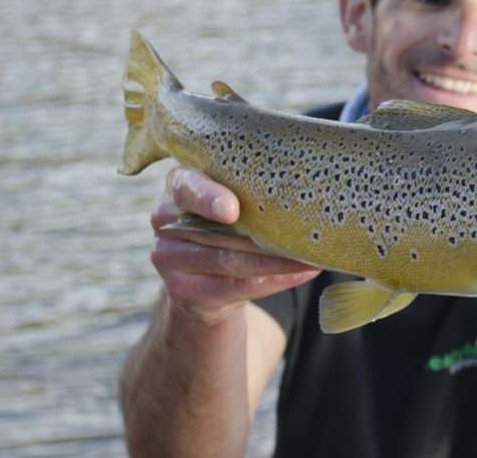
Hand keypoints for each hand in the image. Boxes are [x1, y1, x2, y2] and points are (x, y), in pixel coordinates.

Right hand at [150, 167, 320, 323]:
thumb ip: (248, 189)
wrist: (199, 273)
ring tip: (311, 256)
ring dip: (276, 261)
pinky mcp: (183, 291)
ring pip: (230, 261)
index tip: (232, 209)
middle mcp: (165, 220)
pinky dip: (276, 279)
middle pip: (216, 231)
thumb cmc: (225, 220)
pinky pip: (237, 286)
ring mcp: (169, 259)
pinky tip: (304, 272)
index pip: (187, 187)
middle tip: (301, 233)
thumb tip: (308, 188)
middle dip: (262, 234)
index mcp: (178, 185)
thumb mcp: (228, 194)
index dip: (208, 197)